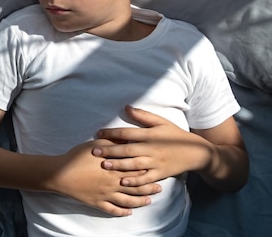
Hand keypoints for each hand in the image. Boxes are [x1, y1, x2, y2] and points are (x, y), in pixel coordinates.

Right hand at [51, 139, 161, 215]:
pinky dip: (122, 212)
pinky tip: (129, 212)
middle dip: (149, 187)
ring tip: (149, 200)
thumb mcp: (97, 145)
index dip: (148, 171)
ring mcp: (106, 195)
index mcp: (115, 168)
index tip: (157, 170)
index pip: (136, 170)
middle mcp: (114, 183)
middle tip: (160, 188)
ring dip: (140, 201)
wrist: (61, 173)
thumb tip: (127, 140)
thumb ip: (114, 143)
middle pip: (136, 186)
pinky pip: (113, 210)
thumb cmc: (78, 157)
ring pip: (128, 200)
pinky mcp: (98, 203)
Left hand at [92, 106, 209, 186]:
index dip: (112, 133)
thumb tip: (126, 107)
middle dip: (110, 151)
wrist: (195, 152)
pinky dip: (135, 181)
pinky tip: (123, 182)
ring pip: (134, 165)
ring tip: (104, 166)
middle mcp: (152, 148)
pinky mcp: (161, 174)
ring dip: (119, 166)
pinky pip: (146, 178)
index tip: (98, 133)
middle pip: (127, 149)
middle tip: (94, 152)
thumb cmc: (175, 135)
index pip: (127, 132)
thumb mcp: (161, 122)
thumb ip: (143, 116)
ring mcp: (156, 162)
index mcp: (150, 134)